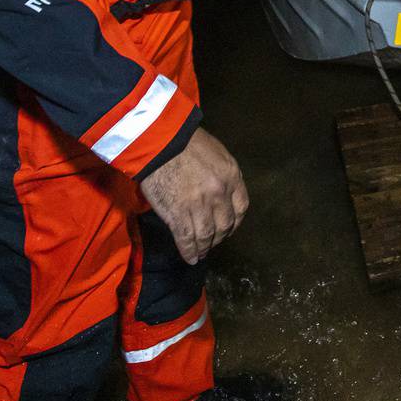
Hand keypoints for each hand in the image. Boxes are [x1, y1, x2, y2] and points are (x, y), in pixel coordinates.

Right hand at [140, 127, 248, 263]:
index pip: (241, 208)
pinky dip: (189, 252)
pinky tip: (190, 258)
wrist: (159, 142)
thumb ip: (223, 175)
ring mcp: (199, 206)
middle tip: (213, 242)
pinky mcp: (178, 215)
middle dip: (220, 237)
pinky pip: (187, 239)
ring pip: (206, 235)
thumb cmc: (186, 142)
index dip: (235, 222)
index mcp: (231, 176)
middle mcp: (219, 194)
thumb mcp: (217, 153)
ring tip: (201, 253)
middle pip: (225, 225)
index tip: (228, 227)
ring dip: (205, 247)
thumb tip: (223, 193)